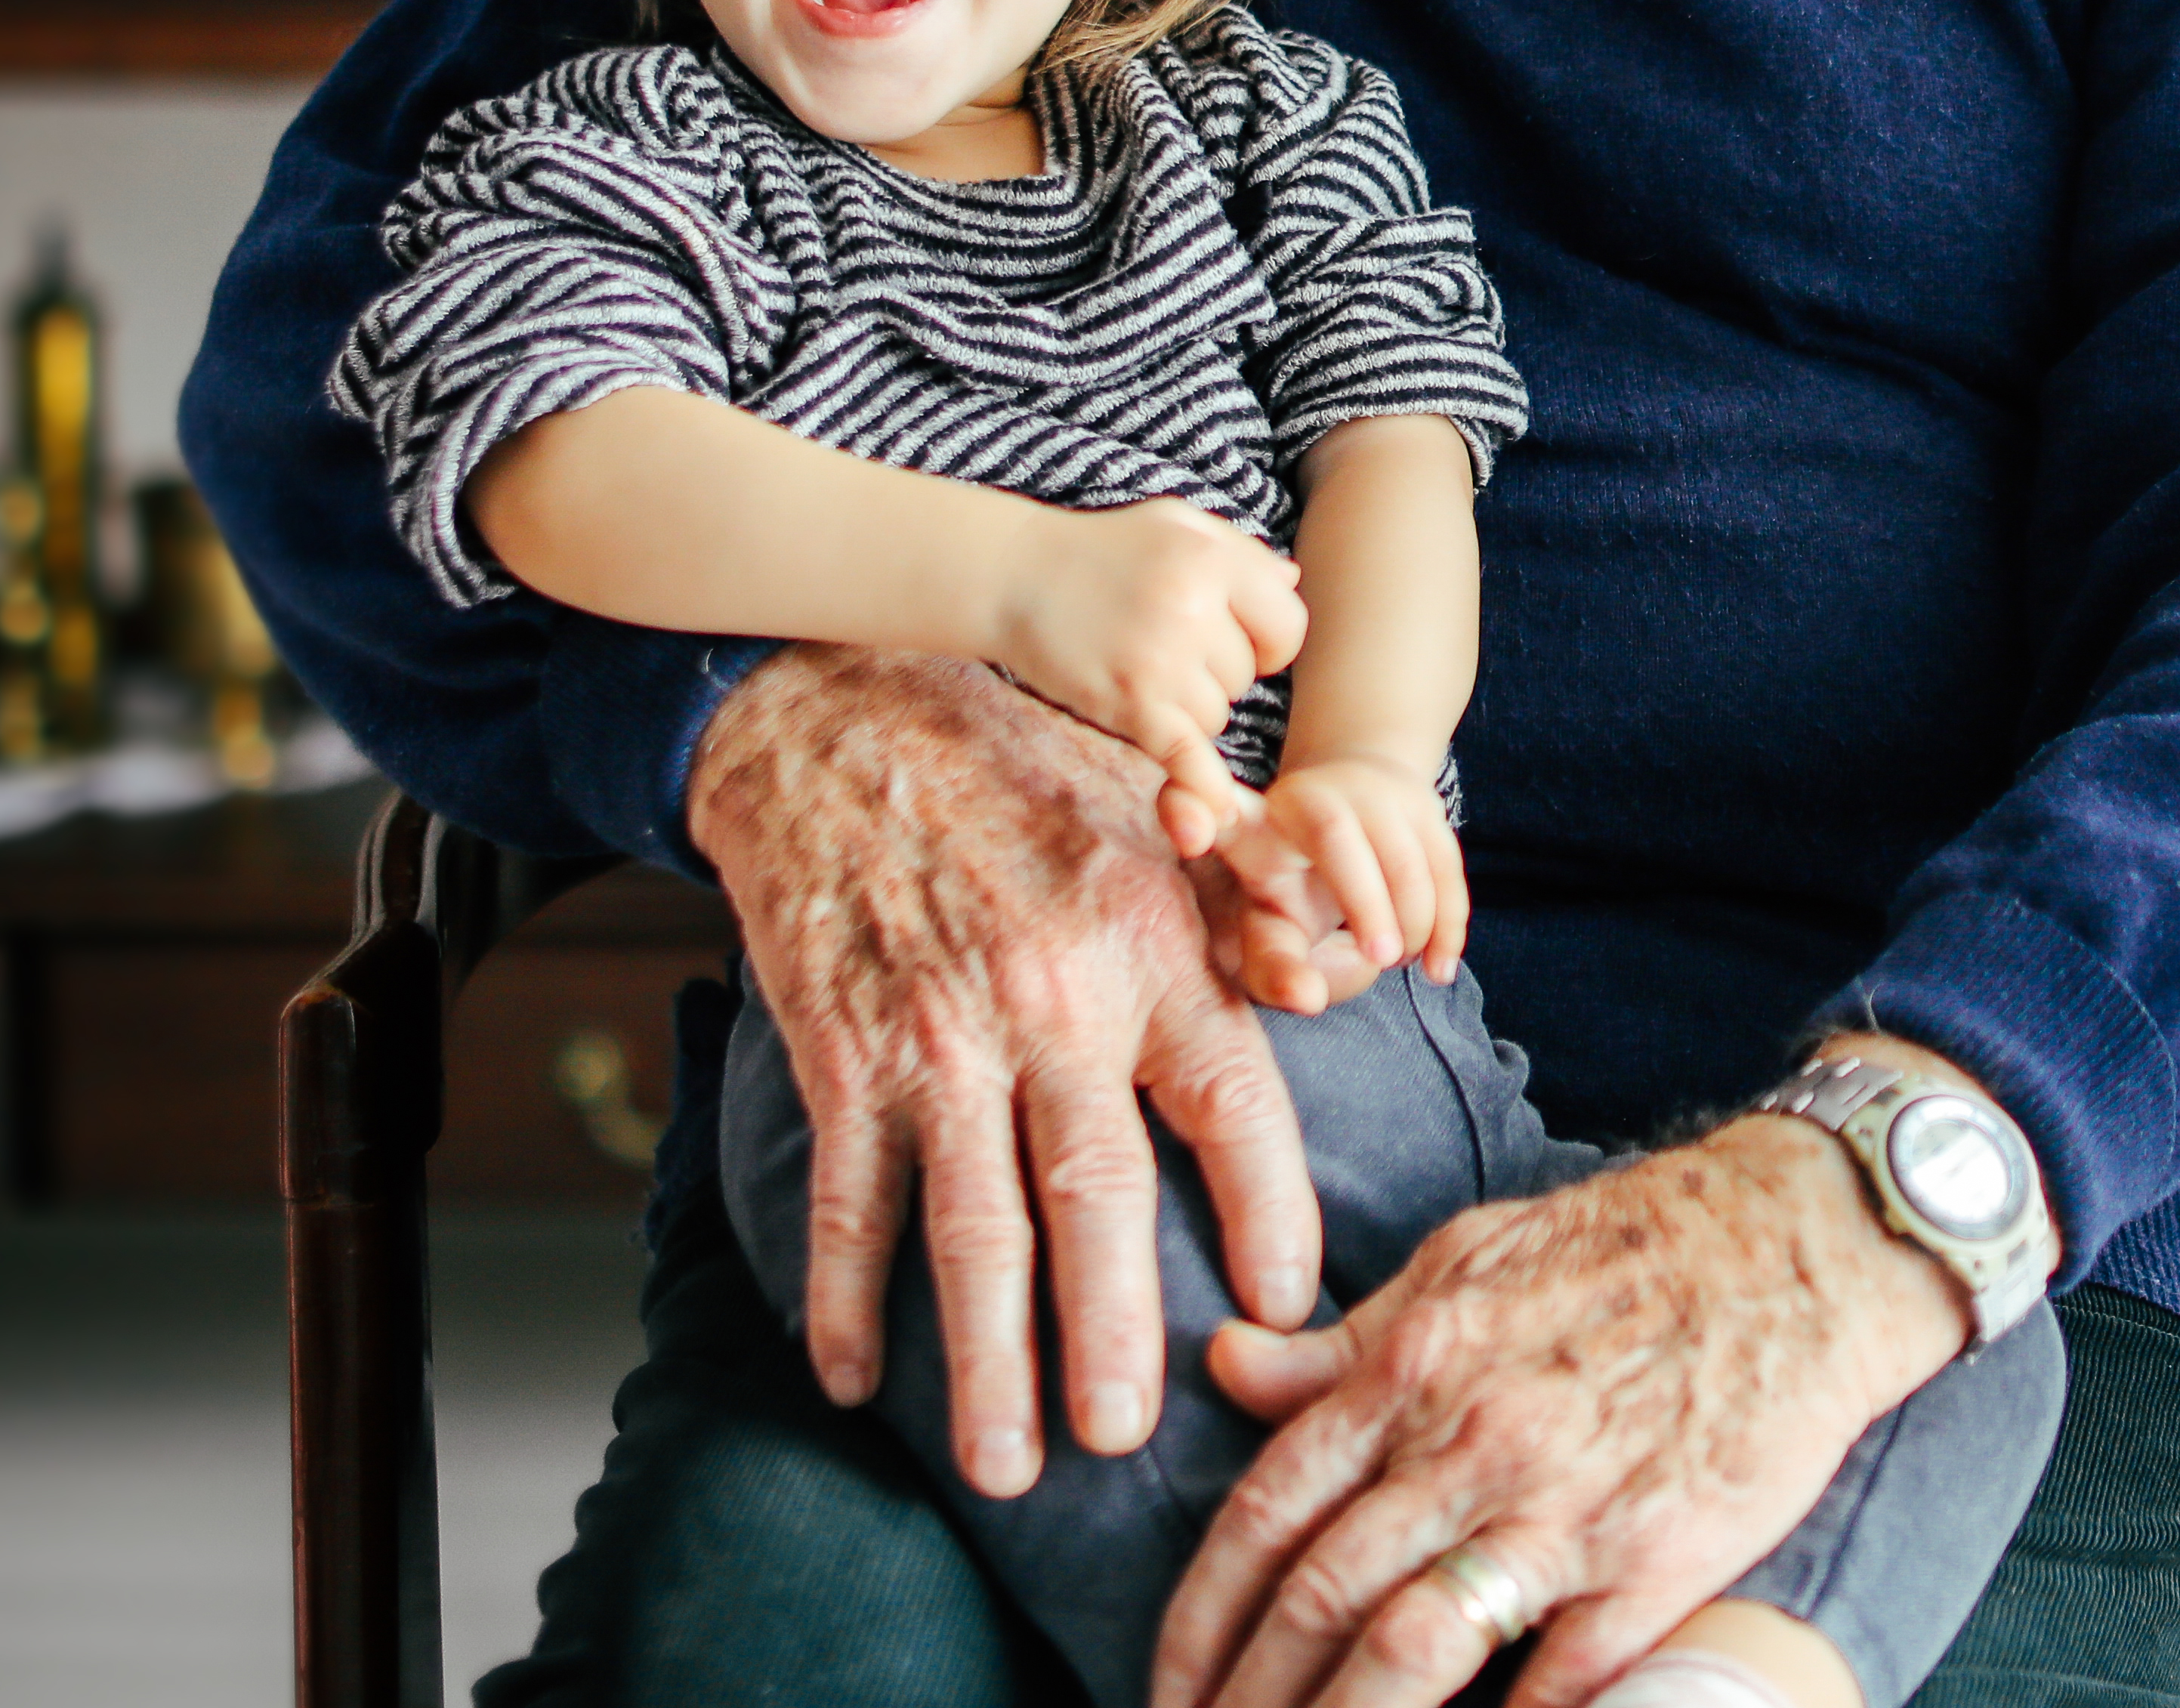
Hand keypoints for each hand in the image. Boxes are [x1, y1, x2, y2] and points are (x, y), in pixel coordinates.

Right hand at [688, 646, 1325, 1495]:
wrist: (850, 712)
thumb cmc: (1030, 773)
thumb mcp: (1161, 818)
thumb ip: (1247, 907)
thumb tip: (1335, 973)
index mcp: (1149, 948)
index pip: (1233, 1103)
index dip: (1266, 1212)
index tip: (1285, 1310)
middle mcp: (1053, 1000)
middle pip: (1094, 1197)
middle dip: (1109, 1334)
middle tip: (1124, 1443)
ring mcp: (938, 1034)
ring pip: (970, 1226)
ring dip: (985, 1359)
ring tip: (1007, 1467)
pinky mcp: (844, 1048)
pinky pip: (849, 1195)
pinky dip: (844, 1297)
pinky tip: (855, 1381)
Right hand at [987, 498, 1304, 817]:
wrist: (1013, 576)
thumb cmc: (1101, 549)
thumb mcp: (1175, 526)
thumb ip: (1240, 552)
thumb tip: (1292, 585)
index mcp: (1213, 560)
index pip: (1287, 626)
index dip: (1269, 641)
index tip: (1238, 641)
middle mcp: (1193, 608)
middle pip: (1246, 677)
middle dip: (1215, 672)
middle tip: (1162, 647)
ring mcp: (1161, 660)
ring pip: (1216, 717)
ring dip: (1187, 709)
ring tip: (1141, 670)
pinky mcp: (1130, 704)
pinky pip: (1187, 756)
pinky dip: (1202, 785)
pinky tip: (1214, 809)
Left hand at [1149, 1106, 1974, 1707]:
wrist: (1803, 1242)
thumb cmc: (1631, 1246)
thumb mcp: (1465, 1260)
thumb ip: (1344, 1338)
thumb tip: (1226, 1368)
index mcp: (1415, 1364)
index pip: (1267, 1516)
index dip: (1201, 1623)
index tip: (1166, 1690)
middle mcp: (1473, 1439)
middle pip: (1320, 1600)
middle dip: (1248, 1703)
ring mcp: (1567, 1507)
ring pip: (1413, 1649)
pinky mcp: (1660, 1562)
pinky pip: (1560, 1681)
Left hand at [1213, 754, 1469, 1003]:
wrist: (1356, 794)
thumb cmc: (1296, 879)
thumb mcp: (1270, 916)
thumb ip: (1272, 965)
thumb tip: (1308, 996)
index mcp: (1254, 824)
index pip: (1221, 816)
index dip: (1191, 811)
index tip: (1192, 834)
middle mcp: (1310, 798)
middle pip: (1334, 836)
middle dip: (1362, 899)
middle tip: (1377, 960)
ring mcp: (1371, 793)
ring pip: (1398, 851)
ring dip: (1410, 917)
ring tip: (1401, 962)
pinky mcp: (1421, 804)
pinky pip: (1444, 864)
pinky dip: (1447, 921)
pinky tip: (1438, 967)